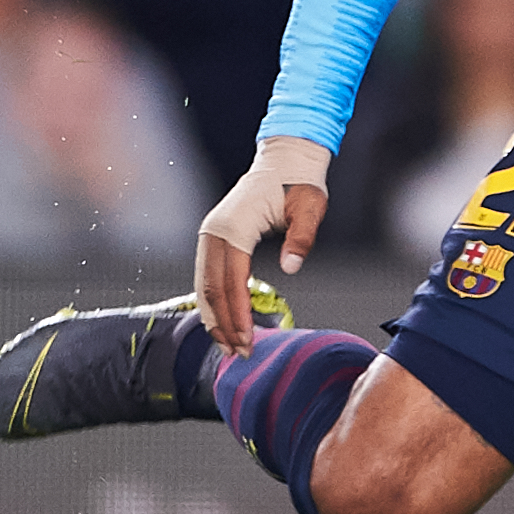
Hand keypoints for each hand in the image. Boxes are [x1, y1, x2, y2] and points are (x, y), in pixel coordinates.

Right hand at [198, 135, 334, 351]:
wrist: (285, 160)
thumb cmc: (300, 183)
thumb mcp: (310, 207)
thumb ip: (301, 238)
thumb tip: (291, 268)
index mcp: (234, 227)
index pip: (231, 280)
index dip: (237, 313)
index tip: (248, 339)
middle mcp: (214, 231)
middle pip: (211, 287)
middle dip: (223, 323)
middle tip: (239, 353)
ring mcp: (210, 234)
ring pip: (204, 284)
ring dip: (214, 317)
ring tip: (228, 346)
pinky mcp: (213, 237)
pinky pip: (206, 275)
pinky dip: (212, 301)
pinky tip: (221, 321)